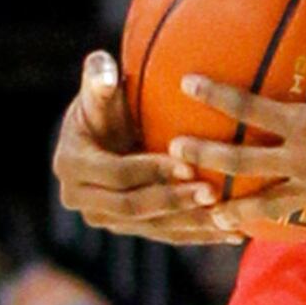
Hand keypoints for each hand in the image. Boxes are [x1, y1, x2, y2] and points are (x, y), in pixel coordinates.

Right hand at [53, 52, 238, 245]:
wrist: (106, 132)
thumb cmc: (108, 102)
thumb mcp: (101, 89)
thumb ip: (99, 79)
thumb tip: (104, 70)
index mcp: (72, 164)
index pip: (115, 173)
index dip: (150, 170)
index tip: (187, 163)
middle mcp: (81, 198)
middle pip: (132, 207)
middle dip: (173, 200)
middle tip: (212, 192)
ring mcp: (105, 218)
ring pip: (152, 227)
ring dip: (191, 223)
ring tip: (228, 218)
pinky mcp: (128, 227)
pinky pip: (165, 235)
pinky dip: (198, 235)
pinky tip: (233, 235)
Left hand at [172, 0, 305, 246]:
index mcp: (303, 126)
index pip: (249, 107)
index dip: (215, 93)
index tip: (185, 83)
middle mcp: (300, 160)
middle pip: (243, 161)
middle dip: (205, 157)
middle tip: (173, 152)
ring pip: (271, 202)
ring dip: (242, 210)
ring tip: (216, 218)